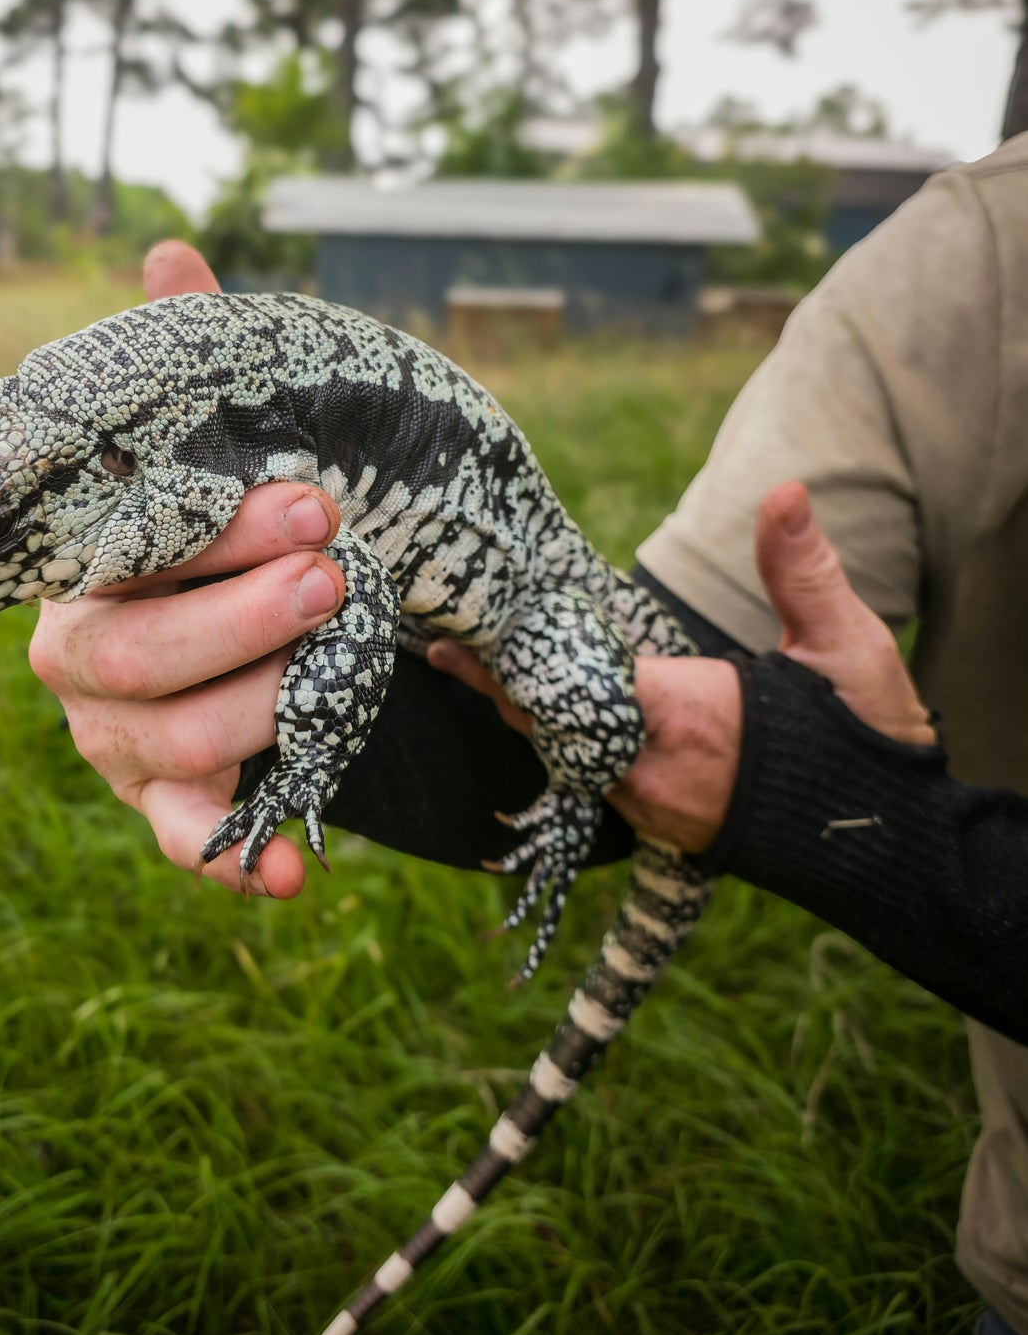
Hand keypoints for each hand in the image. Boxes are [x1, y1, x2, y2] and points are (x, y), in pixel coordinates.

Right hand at [27, 240, 343, 897]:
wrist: (260, 624)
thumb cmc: (226, 532)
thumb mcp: (218, 450)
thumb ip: (191, 367)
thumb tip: (171, 253)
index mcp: (80, 567)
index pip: (126, 558)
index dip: (219, 536)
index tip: (312, 500)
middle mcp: (79, 660)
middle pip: (130, 658)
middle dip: (241, 618)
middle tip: (339, 576)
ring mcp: (117, 742)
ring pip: (167, 745)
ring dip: (264, 709)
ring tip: (351, 672)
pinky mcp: (165, 805)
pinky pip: (183, 844)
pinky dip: (234, 860)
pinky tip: (295, 872)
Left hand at [429, 481, 935, 854]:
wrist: (890, 843)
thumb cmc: (868, 737)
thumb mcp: (846, 643)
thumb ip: (801, 568)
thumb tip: (784, 491)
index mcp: (688, 717)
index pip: (581, 682)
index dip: (523, 660)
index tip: (465, 637)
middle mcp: (655, 771)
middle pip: (556, 723)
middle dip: (505, 686)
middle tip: (445, 650)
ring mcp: (657, 806)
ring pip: (571, 756)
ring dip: (532, 715)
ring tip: (477, 674)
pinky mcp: (665, 825)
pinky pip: (597, 780)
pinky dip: (567, 744)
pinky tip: (543, 716)